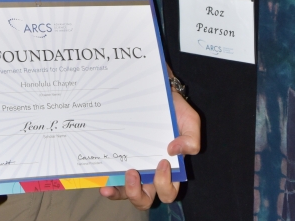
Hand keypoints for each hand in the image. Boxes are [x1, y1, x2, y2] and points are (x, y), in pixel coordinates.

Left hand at [99, 91, 199, 208]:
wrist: (158, 95)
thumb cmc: (175, 111)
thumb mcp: (190, 121)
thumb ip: (191, 139)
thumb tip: (174, 151)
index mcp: (169, 170)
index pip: (167, 191)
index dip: (164, 184)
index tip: (162, 162)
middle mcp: (150, 174)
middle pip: (145, 199)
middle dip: (138, 194)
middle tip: (133, 172)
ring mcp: (134, 168)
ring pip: (126, 193)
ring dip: (119, 192)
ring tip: (111, 185)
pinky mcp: (120, 159)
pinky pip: (113, 179)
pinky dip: (109, 185)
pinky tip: (103, 183)